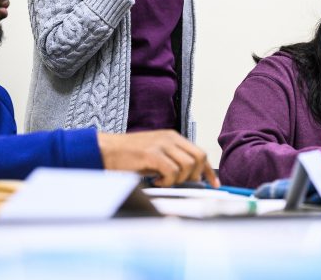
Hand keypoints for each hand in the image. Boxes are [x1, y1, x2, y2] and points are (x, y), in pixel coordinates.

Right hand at [97, 130, 219, 187]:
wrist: (106, 150)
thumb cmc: (129, 156)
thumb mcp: (156, 154)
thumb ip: (172, 160)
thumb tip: (191, 177)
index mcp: (173, 136)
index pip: (199, 152)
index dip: (208, 170)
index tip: (213, 184)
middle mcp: (170, 137)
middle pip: (198, 157)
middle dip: (195, 175)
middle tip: (180, 183)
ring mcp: (161, 144)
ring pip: (187, 165)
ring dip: (178, 179)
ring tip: (163, 181)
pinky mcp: (152, 154)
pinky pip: (172, 171)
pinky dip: (167, 181)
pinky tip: (155, 181)